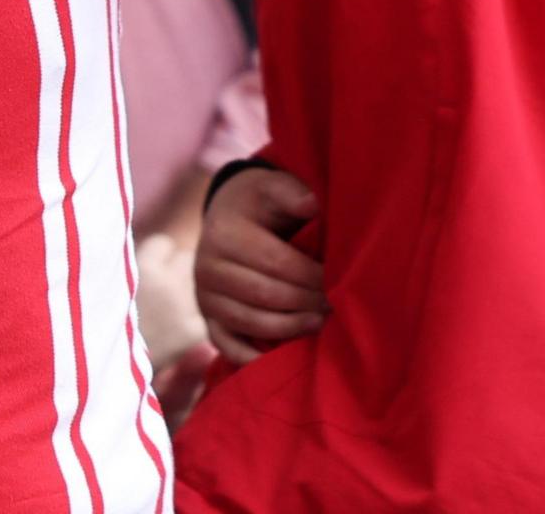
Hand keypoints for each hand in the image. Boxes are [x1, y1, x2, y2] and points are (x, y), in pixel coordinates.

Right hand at [197, 164, 325, 362]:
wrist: (226, 217)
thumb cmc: (260, 204)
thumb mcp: (272, 188)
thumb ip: (292, 193)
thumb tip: (313, 205)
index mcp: (223, 234)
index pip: (277, 264)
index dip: (312, 275)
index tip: (339, 280)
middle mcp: (206, 268)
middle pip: (266, 296)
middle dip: (307, 303)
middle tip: (336, 305)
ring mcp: (204, 298)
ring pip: (252, 323)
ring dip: (291, 328)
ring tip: (320, 323)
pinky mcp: (208, 320)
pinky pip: (230, 346)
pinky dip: (256, 357)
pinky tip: (286, 356)